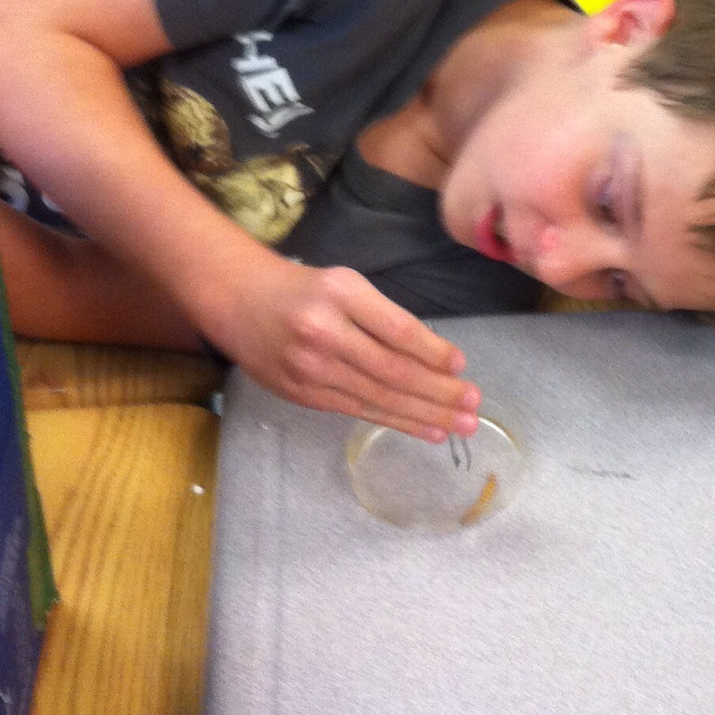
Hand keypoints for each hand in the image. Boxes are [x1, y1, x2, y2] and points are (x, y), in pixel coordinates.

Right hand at [210, 259, 481, 442]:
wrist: (240, 301)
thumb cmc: (305, 290)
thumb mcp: (346, 285)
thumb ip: (383, 317)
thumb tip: (437, 358)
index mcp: (341, 294)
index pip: (396, 329)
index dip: (432, 351)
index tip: (460, 365)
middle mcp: (325, 331)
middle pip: (392, 370)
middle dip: (439, 392)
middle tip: (475, 406)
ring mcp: (310, 367)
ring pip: (379, 397)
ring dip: (425, 414)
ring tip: (461, 425)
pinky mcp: (303, 394)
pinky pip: (358, 411)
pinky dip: (396, 421)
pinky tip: (426, 429)